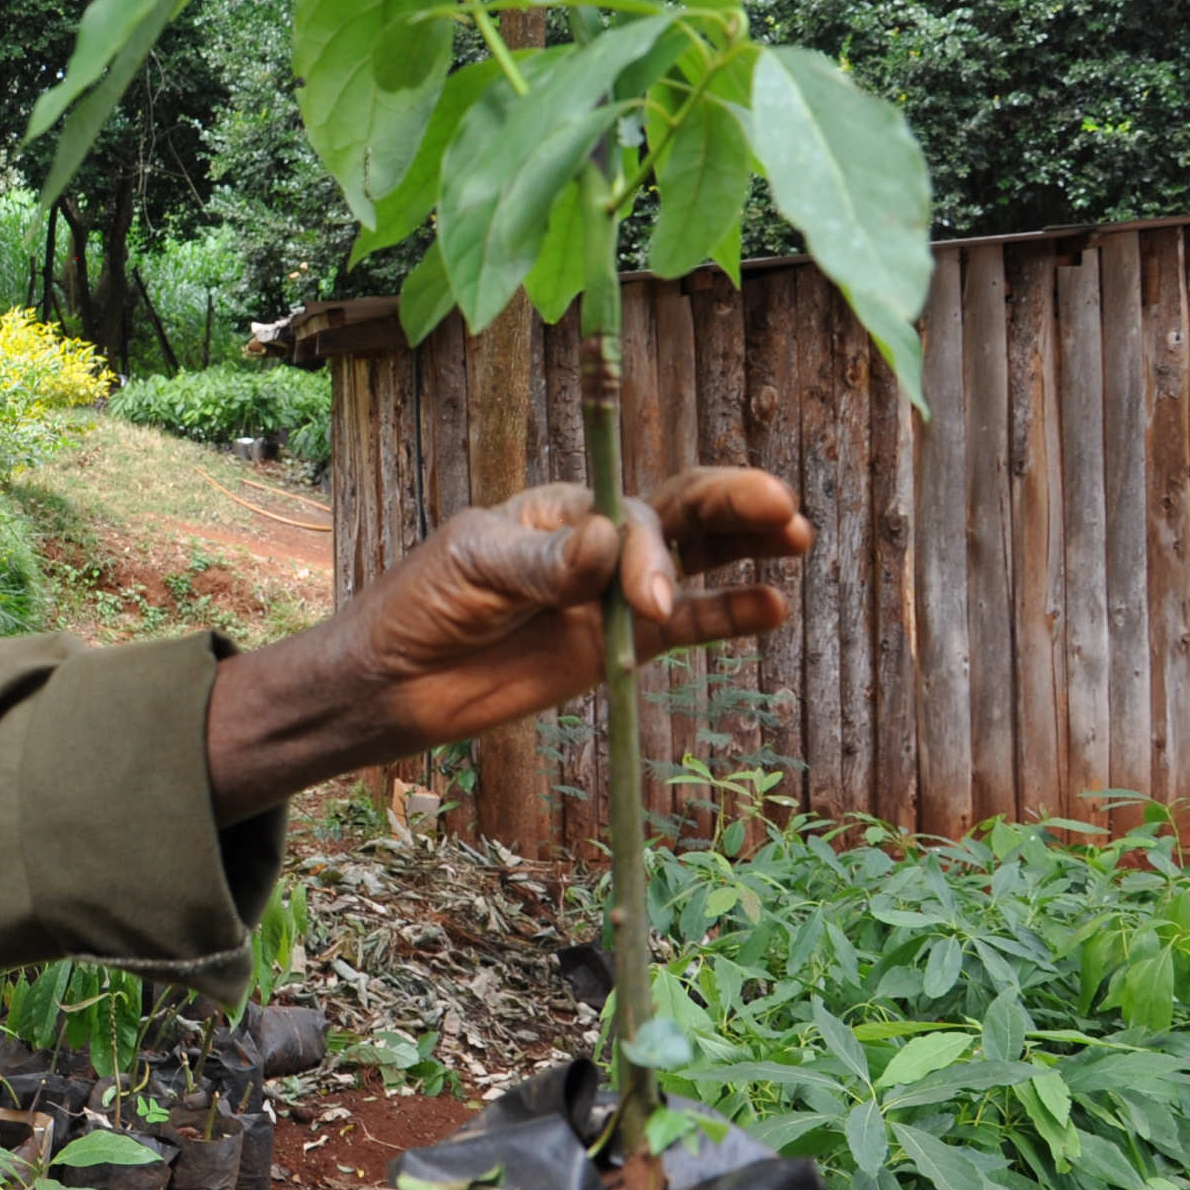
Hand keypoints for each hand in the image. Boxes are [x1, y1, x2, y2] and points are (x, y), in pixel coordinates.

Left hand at [206, 468, 811, 821]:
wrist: (392, 683)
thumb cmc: (420, 608)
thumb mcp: (472, 571)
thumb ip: (542, 562)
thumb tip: (609, 543)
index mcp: (561, 509)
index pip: (631, 512)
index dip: (651, 550)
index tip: (647, 602)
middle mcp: (596, 543)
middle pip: (681, 514)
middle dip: (732, 505)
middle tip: (784, 510)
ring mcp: (611, 596)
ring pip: (694, 561)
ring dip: (745, 547)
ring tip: (797, 538)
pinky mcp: (615, 647)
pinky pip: (685, 627)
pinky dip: (728, 617)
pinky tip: (772, 608)